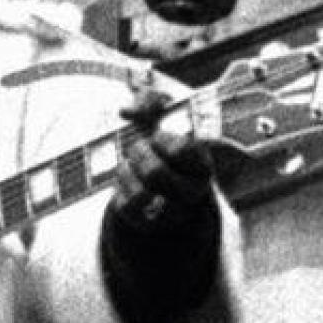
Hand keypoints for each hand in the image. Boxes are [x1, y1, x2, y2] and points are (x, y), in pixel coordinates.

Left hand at [114, 74, 214, 228]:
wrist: (154, 171)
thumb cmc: (163, 139)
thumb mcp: (164, 113)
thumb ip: (150, 100)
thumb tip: (128, 111)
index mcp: (203, 165)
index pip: (182, 150)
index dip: (161, 138)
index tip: (157, 134)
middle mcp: (191, 192)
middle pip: (156, 173)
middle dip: (139, 153)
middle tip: (138, 146)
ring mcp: (171, 211)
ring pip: (141, 193)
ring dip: (128, 171)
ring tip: (131, 161)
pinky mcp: (148, 222)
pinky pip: (126, 206)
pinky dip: (120, 186)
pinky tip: (126, 176)